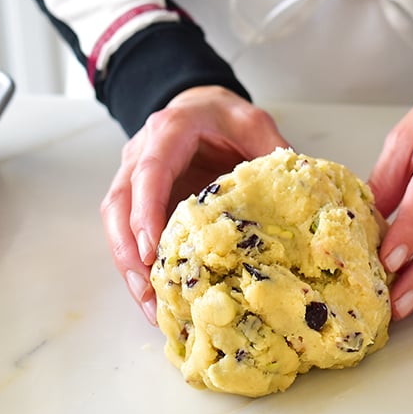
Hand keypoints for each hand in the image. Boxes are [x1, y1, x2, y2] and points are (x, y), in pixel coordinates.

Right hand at [100, 85, 289, 323]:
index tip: (152, 248)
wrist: (200, 106)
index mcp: (170, 130)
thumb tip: (297, 194)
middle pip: (120, 204)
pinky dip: (137, 264)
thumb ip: (270, 150)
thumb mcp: (252, 122)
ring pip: (116, 222)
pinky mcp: (136, 199)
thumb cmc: (223, 116)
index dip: (147, 209)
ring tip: (151, 307)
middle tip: (149, 292)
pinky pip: (127, 232)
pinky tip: (155, 295)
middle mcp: (140, 153)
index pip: (150, 170)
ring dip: (129, 265)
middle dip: (130, 251)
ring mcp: (132, 177)